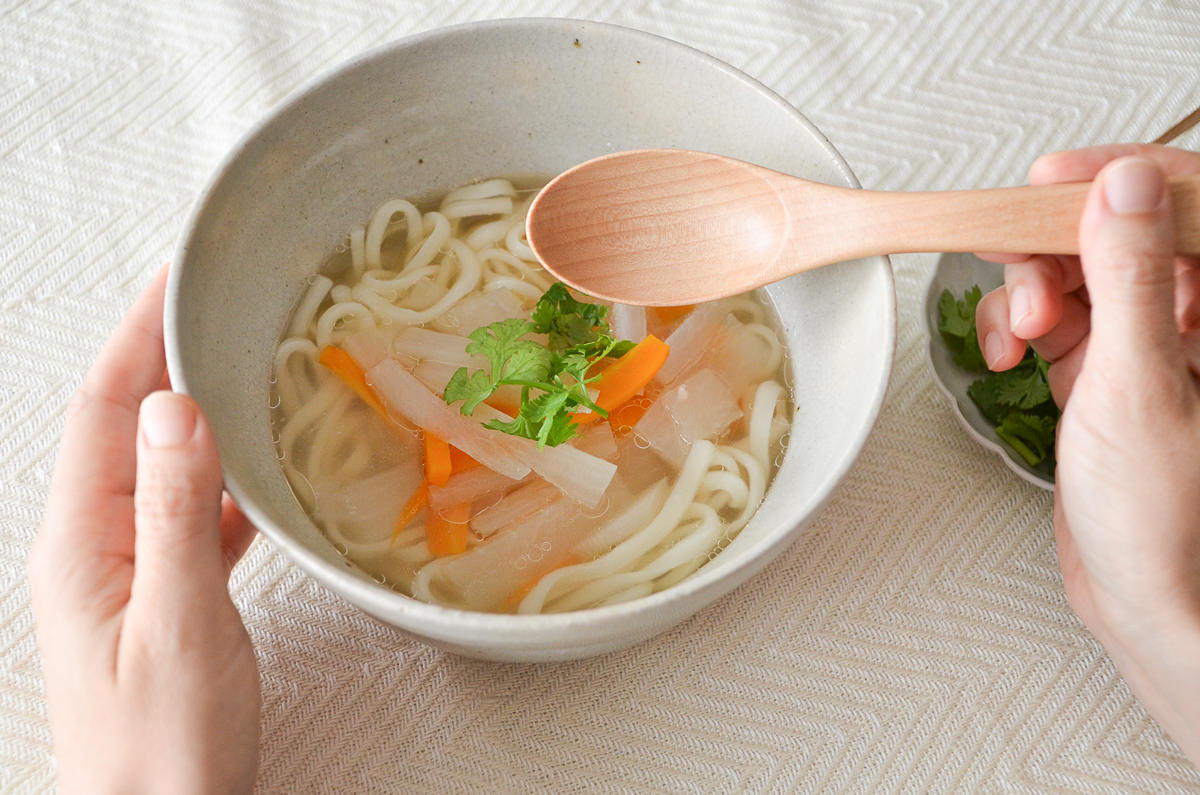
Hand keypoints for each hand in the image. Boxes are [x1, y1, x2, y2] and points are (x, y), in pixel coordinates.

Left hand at [28, 268, 259, 792]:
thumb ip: (175, 514)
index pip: (103, 409)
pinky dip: (219, 474)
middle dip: (159, 353)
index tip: (174, 276)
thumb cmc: (164, 747)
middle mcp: (95, 546)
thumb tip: (174, 409)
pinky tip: (253, 467)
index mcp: (83, 543)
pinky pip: (188, 512)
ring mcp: (127, 572)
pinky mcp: (164, 597)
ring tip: (235, 361)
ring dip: (191, 407)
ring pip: (158, 463)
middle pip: (122, 425)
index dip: (136, 335)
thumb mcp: (177, 624)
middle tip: (209, 299)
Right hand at [975, 145, 1199, 761]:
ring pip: (1079, 274)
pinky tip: (1008, 350)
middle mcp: (1195, 321)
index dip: (1119, 179)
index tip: (1054, 179)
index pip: (1184, 203)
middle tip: (1015, 257)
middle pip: (1121, 234)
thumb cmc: (1169, 526)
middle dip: (1057, 243)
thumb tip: (1124, 190)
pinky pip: (1057, 320)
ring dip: (1030, 289)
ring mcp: (1149, 347)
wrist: (1148, 605)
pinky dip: (1019, 327)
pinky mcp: (1106, 376)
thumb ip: (1131, 280)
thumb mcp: (1138, 388)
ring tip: (1016, 325)